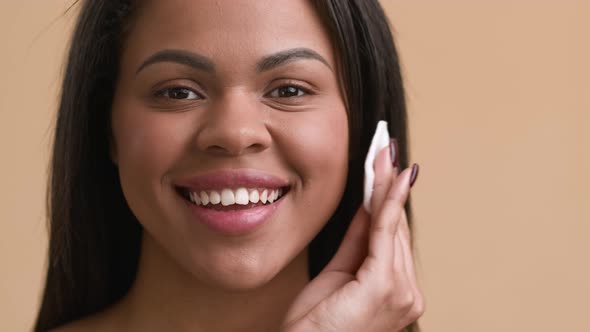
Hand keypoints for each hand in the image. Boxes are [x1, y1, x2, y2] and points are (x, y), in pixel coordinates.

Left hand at [280, 146, 423, 331]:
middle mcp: (407, 293)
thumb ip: (356, 242)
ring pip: (392, 227)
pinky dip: (385, 204)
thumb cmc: (315, 326)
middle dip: (390, 185)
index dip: (390, 198)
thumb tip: (369, 208)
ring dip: (387, 187)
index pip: (393, 236)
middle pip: (396, 228)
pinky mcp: (385, 287)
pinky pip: (384, 235)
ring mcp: (401, 292)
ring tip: (382, 153)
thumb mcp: (337, 275)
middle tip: (385, 148)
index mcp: (397, 292)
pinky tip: (387, 178)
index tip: (388, 167)